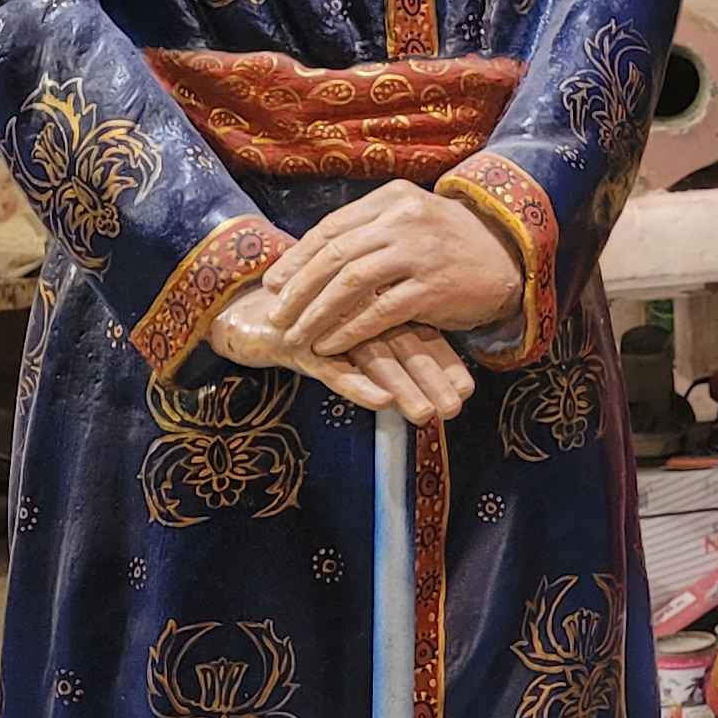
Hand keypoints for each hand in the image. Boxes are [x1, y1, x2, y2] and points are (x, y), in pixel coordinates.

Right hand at [210, 292, 475, 422]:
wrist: (250, 314)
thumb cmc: (314, 326)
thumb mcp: (356, 335)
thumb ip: (393, 344)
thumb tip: (438, 381)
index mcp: (376, 303)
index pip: (418, 332)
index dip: (444, 360)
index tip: (467, 389)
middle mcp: (359, 310)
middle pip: (403, 343)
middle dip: (432, 379)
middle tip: (455, 407)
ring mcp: (330, 326)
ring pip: (374, 357)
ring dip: (403, 386)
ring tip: (427, 413)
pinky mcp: (302, 344)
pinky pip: (335, 367)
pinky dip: (359, 383)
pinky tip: (382, 401)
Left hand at [255, 182, 523, 363]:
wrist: (510, 256)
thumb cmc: (453, 243)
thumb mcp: (412, 219)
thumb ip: (371, 229)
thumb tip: (315, 253)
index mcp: (392, 199)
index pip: (331, 228)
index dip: (298, 258)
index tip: (274, 282)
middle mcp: (403, 220)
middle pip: (334, 255)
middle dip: (298, 288)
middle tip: (275, 314)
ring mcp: (419, 252)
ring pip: (351, 283)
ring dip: (316, 312)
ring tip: (296, 335)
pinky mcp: (434, 287)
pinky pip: (380, 311)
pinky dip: (350, 329)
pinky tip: (331, 345)